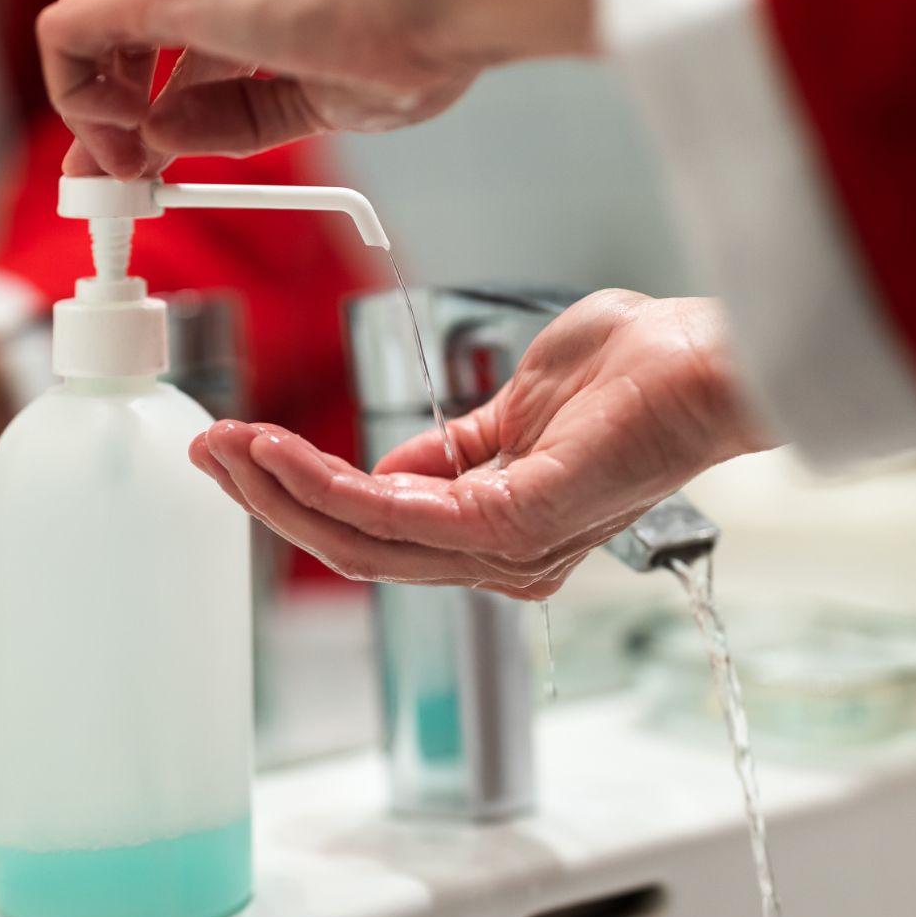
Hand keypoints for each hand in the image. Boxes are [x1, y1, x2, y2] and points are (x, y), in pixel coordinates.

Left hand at [39, 0, 597, 178]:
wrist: (431, 3)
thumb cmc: (408, 45)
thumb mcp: (308, 105)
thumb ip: (235, 119)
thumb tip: (162, 137)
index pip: (170, 46)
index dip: (149, 110)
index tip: (153, 170)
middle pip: (121, 40)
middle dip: (108, 116)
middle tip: (125, 181)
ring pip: (87, 30)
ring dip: (91, 112)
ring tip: (124, 174)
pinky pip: (68, 33)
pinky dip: (73, 96)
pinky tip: (120, 142)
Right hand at [189, 292, 770, 597]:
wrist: (708, 357)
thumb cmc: (637, 371)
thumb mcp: (516, 410)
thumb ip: (452, 447)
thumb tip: (389, 466)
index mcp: (498, 531)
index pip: (375, 529)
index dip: (298, 492)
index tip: (239, 444)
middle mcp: (499, 559)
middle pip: (353, 546)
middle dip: (269, 498)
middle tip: (206, 448)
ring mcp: (504, 551)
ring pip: (358, 538)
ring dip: (279, 489)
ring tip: (225, 442)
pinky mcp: (510, 528)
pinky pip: (391, 514)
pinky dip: (322, 481)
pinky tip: (276, 447)